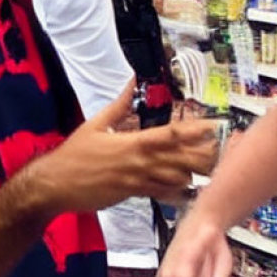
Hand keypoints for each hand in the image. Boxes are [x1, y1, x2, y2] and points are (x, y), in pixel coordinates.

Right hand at [27, 80, 218, 216]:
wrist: (53, 185)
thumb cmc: (73, 154)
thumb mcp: (95, 124)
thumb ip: (118, 104)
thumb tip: (131, 82)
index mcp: (132, 141)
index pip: (171, 133)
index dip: (195, 130)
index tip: (213, 126)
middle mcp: (139, 161)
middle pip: (180, 157)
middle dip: (203, 154)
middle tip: (223, 150)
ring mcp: (137, 180)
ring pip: (175, 177)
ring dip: (195, 173)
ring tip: (215, 170)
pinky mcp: (133, 194)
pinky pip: (161, 194)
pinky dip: (177, 192)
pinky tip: (192, 191)